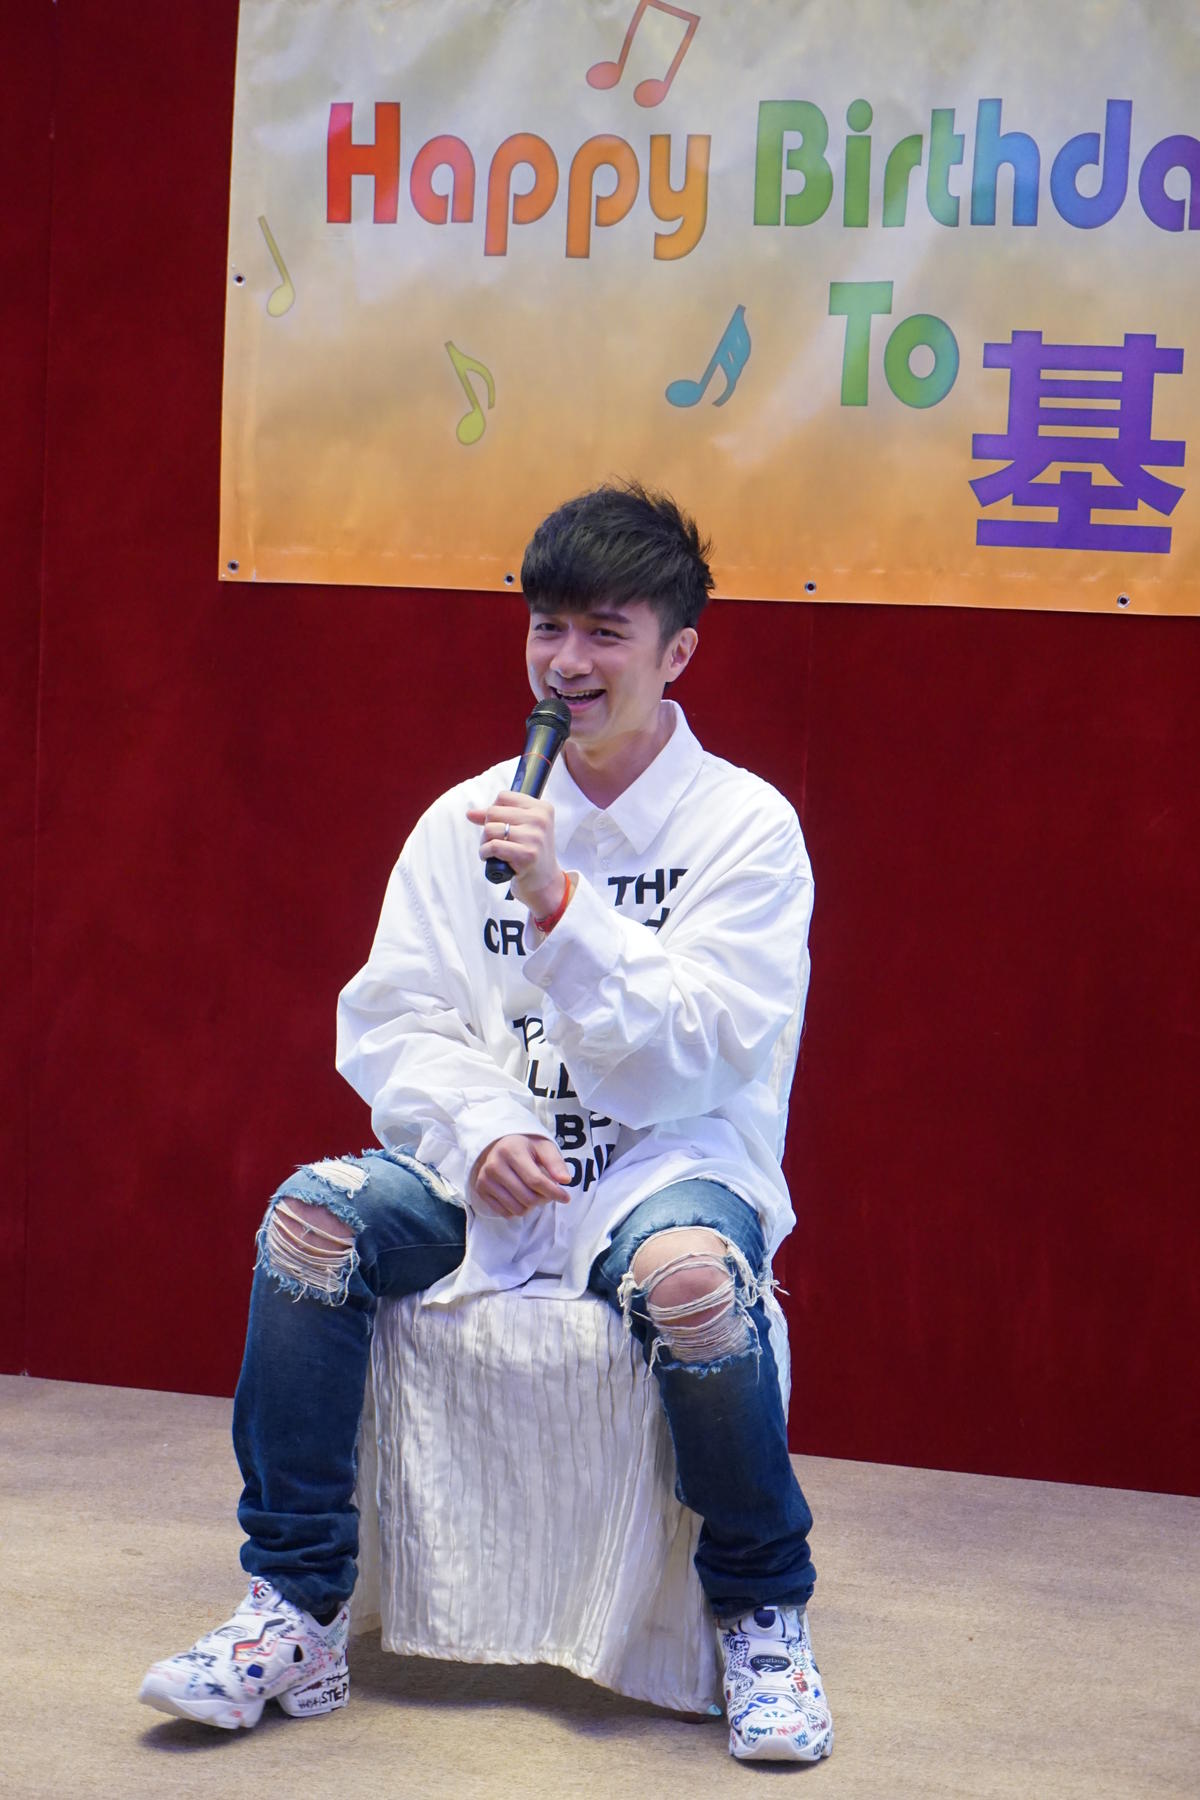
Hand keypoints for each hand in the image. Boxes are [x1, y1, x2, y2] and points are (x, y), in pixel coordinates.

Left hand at [467, 791, 565, 916]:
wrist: (545, 884)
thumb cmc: (531, 854)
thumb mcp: (520, 829)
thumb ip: (497, 817)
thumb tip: (470, 813)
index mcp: (541, 809)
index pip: (503, 797)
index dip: (494, 811)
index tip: (500, 825)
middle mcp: (540, 820)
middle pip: (493, 812)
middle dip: (487, 827)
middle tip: (495, 841)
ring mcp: (535, 837)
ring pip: (490, 829)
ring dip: (485, 842)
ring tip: (494, 851)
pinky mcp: (527, 855)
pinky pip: (493, 846)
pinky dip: (485, 853)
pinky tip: (491, 859)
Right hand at [470, 1133, 570, 1216]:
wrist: (499, 1144)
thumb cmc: (525, 1146)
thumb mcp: (543, 1147)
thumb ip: (555, 1162)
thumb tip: (565, 1180)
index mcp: (511, 1151)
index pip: (535, 1180)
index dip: (553, 1192)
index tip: (566, 1198)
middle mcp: (494, 1165)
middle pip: (527, 1197)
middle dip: (544, 1199)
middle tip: (548, 1192)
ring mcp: (485, 1179)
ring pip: (517, 1208)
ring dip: (532, 1206)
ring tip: (534, 1193)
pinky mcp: (481, 1190)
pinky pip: (505, 1213)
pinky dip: (518, 1209)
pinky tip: (521, 1196)